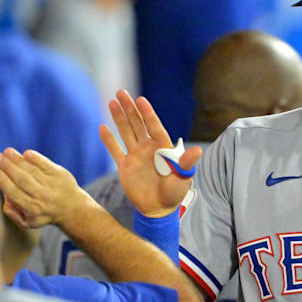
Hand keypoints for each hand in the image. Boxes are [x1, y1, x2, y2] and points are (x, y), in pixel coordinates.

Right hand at [0, 148, 89, 228]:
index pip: (15, 193)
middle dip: (8, 167)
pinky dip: (37, 159)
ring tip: (7, 151)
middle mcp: (43, 197)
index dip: (3, 181)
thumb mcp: (27, 222)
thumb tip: (5, 197)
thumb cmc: (43, 213)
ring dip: (18, 160)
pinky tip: (26, 153)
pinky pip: (47, 165)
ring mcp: (52, 184)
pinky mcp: (60, 174)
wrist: (72, 208)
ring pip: (33, 170)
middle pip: (23, 180)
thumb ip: (12, 212)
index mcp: (32, 208)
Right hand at [101, 90, 201, 217]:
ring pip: (125, 132)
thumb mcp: (183, 177)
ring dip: (119, 118)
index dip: (147, 113)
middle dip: (129, 108)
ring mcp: (135, 155)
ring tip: (112, 102)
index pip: (154, 126)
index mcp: (162, 148)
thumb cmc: (175, 192)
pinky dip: (108, 139)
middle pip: (137, 124)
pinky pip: (115, 150)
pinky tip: (102, 127)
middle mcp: (148, 148)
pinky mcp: (124, 166)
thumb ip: (186, 163)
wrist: (159, 208)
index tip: (140, 100)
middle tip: (121, 92)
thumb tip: (199, 150)